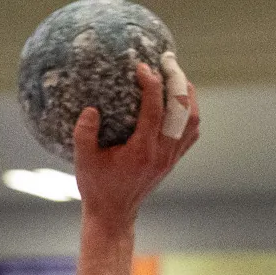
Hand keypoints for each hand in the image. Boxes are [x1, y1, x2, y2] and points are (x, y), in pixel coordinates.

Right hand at [73, 55, 198, 226]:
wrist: (114, 214)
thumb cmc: (97, 187)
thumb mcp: (83, 162)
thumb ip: (84, 135)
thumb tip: (91, 109)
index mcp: (141, 151)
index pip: (154, 110)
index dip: (151, 84)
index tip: (142, 68)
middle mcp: (162, 153)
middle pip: (182, 109)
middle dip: (176, 80)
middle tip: (167, 60)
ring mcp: (171, 156)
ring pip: (193, 118)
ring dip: (187, 94)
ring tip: (176, 76)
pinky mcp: (174, 159)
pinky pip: (192, 131)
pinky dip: (190, 111)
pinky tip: (179, 100)